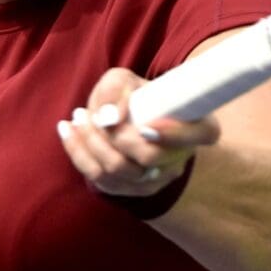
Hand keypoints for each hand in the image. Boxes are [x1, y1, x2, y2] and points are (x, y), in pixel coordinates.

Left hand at [57, 68, 219, 196]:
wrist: (126, 119)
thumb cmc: (133, 96)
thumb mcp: (126, 79)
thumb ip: (118, 88)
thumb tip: (110, 118)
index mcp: (198, 126)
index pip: (202, 134)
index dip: (177, 133)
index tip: (146, 125)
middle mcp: (181, 158)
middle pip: (149, 156)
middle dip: (112, 135)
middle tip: (89, 112)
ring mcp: (157, 179)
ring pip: (119, 169)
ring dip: (89, 142)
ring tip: (77, 117)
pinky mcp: (131, 191)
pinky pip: (101, 180)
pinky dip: (79, 154)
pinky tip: (68, 132)